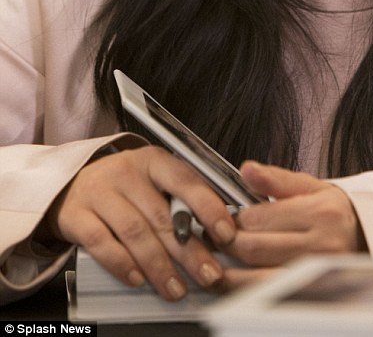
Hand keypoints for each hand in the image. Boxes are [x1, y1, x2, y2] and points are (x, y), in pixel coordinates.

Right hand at [47, 145, 238, 299]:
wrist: (70, 183)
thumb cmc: (123, 185)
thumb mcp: (153, 180)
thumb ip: (180, 199)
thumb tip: (218, 231)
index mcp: (153, 160)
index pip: (186, 182)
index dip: (208, 208)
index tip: (226, 234)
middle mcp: (127, 172)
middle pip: (163, 215)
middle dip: (190, 250)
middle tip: (208, 274)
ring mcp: (100, 192)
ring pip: (135, 232)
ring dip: (159, 265)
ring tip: (176, 287)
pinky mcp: (76, 215)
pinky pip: (101, 242)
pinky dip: (122, 264)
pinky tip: (138, 279)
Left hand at [221, 161, 366, 289]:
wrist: (367, 239)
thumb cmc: (335, 212)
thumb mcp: (310, 187)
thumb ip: (275, 178)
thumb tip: (246, 169)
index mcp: (321, 212)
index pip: (261, 217)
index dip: (235, 218)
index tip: (226, 218)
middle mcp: (322, 244)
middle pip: (256, 248)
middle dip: (229, 244)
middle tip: (217, 238)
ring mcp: (317, 273)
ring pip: (259, 277)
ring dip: (230, 273)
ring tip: (217, 264)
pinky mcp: (312, 294)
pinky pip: (270, 295)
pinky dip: (246, 290)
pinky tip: (235, 282)